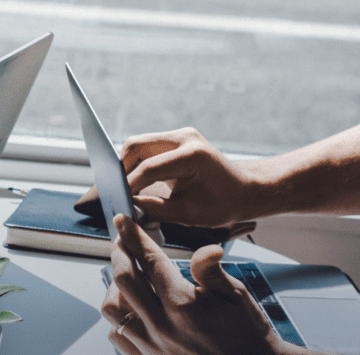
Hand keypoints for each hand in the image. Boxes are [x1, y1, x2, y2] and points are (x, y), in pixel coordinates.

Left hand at [101, 214, 282, 354]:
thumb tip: (205, 248)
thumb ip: (211, 270)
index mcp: (183, 304)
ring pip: (112, 310)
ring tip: (127, 279)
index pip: (148, 260)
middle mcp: (163, 327)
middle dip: (119, 254)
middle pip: (123, 280)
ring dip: (115, 288)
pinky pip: (117, 337)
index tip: (124, 222)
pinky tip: (132, 311)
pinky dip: (119, 320)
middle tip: (122, 244)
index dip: (133, 237)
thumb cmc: (248, 334)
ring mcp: (153, 349)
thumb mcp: (236, 295)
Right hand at [121, 127, 261, 227]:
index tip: (117, 202)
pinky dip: (136, 164)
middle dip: (120, 169)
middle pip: (137, 146)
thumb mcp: (189, 214)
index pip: (148, 168)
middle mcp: (185, 138)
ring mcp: (180, 136)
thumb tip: (128, 208)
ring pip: (138, 144)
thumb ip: (155, 210)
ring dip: (126, 165)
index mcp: (192, 155)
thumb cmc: (224, 204)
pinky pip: (147, 148)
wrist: (245, 189)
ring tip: (122, 188)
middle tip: (113, 192)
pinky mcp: (176, 140)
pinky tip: (133, 182)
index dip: (128, 186)